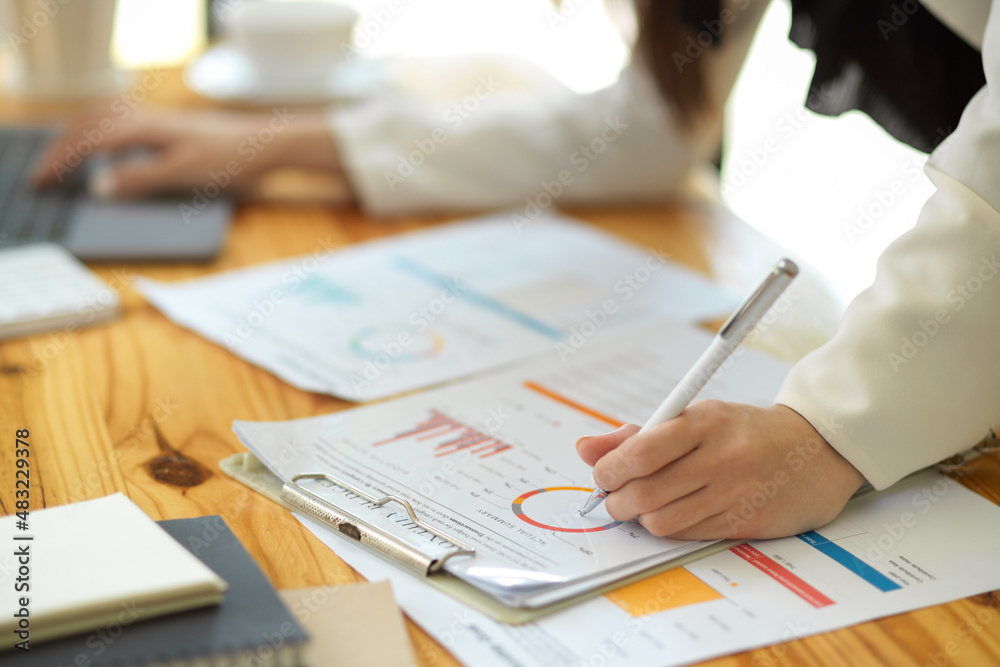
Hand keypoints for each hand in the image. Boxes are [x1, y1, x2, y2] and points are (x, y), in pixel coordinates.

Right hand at [32, 106, 344, 199]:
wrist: (267, 144)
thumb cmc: (229, 159)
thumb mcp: (181, 174)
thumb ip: (138, 180)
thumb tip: (99, 186)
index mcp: (144, 127)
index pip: (88, 140)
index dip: (61, 160)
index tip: (42, 180)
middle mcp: (148, 117)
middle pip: (90, 123)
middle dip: (63, 146)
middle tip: (45, 172)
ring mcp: (160, 118)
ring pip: (105, 115)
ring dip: (80, 133)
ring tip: (65, 154)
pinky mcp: (172, 124)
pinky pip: (124, 118)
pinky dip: (103, 127)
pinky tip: (108, 143)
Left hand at [576, 401, 864, 539]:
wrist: (815, 452)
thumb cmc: (742, 432)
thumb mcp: (694, 419)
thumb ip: (637, 435)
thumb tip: (586, 449)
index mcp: (705, 422)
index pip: (642, 451)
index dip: (610, 469)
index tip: (601, 474)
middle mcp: (721, 457)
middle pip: (646, 492)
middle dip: (617, 500)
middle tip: (614, 498)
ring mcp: (736, 492)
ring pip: (663, 520)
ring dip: (641, 518)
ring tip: (643, 505)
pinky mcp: (746, 522)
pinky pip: (688, 534)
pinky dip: (670, 528)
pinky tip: (674, 513)